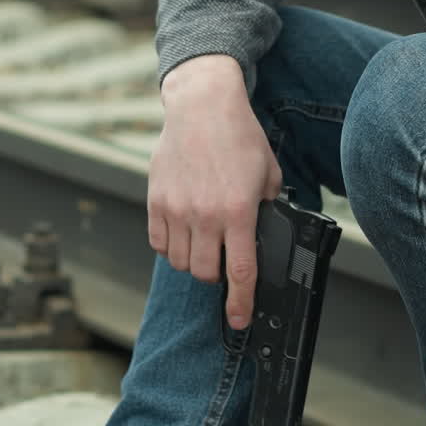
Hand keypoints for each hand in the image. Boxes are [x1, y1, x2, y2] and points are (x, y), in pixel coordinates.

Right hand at [148, 58, 282, 328]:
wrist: (202, 106)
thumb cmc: (239, 136)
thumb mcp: (269, 172)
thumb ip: (270, 206)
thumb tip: (268, 232)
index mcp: (238, 211)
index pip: (240, 271)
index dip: (241, 302)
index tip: (240, 319)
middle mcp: (204, 215)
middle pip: (206, 273)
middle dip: (218, 276)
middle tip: (225, 259)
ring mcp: (176, 209)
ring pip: (181, 263)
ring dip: (195, 262)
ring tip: (205, 242)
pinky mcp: (156, 201)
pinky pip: (159, 243)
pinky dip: (172, 247)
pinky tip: (184, 232)